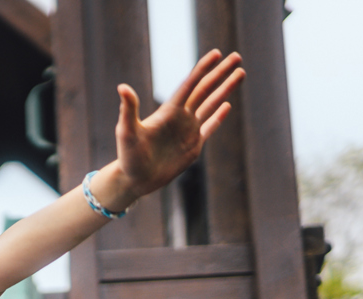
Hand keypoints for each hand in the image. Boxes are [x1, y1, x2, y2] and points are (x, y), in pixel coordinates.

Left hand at [114, 50, 244, 200]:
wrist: (134, 180)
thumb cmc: (128, 157)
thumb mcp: (127, 132)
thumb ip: (128, 109)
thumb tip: (122, 87)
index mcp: (168, 112)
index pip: (190, 85)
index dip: (203, 69)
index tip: (216, 53)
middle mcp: (181, 118)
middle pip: (205, 90)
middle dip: (221, 73)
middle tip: (237, 56)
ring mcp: (188, 131)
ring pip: (211, 105)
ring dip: (225, 89)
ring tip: (240, 73)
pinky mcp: (193, 147)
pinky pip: (209, 128)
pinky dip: (218, 117)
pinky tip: (227, 106)